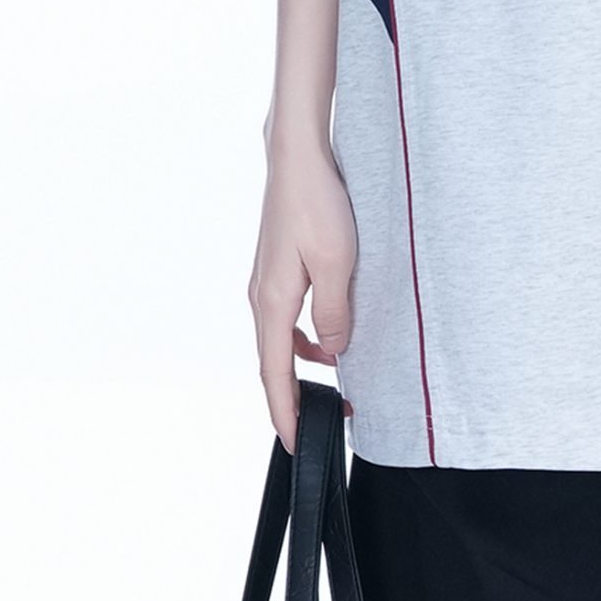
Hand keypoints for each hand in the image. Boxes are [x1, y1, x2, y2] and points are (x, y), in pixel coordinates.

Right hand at [249, 139, 358, 452]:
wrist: (298, 157)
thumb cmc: (317, 203)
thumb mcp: (338, 263)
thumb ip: (335, 314)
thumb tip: (333, 352)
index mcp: (272, 302)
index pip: (274, 373)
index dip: (284, 411)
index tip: (294, 442)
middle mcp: (262, 296)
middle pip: (272, 362)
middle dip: (293, 397)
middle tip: (320, 423)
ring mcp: (266, 281)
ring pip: (279, 340)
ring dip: (301, 366)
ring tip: (332, 385)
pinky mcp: (277, 268)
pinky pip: (286, 317)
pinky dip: (303, 338)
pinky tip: (328, 336)